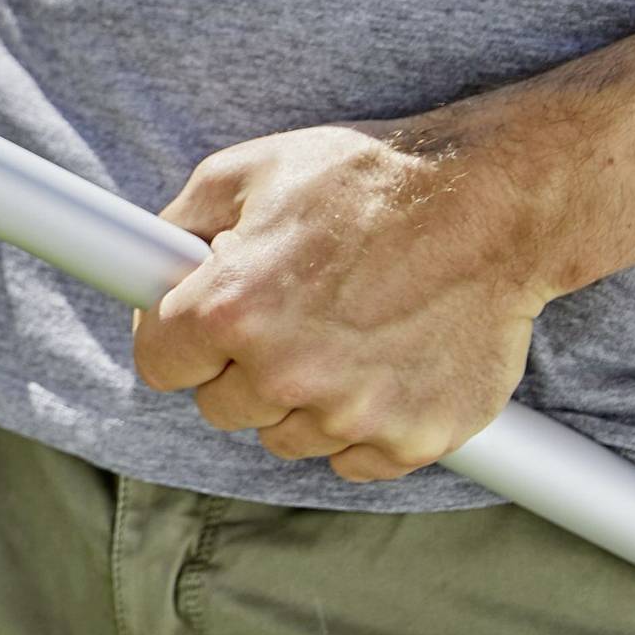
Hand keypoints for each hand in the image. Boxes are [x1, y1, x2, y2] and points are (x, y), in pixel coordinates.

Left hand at [131, 120, 561, 481]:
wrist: (492, 203)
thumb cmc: (366, 180)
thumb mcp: (244, 173)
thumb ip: (175, 228)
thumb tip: (142, 267)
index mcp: (230, 311)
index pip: (157, 365)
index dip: (180, 337)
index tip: (204, 323)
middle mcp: (285, 373)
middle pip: (220, 407)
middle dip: (239, 365)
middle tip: (286, 315)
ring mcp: (352, 413)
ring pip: (285, 437)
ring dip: (299, 398)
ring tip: (340, 331)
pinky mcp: (412, 438)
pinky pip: (352, 460)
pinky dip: (359, 424)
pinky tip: (380, 365)